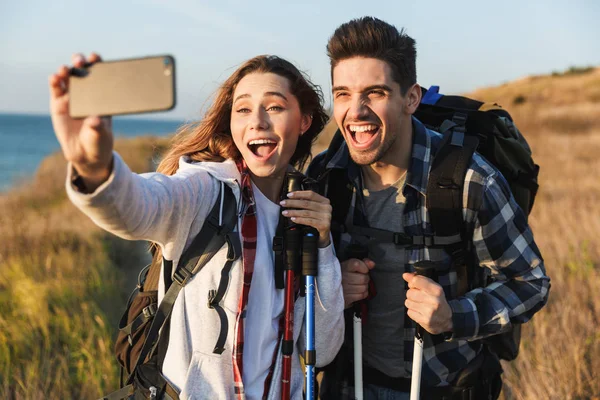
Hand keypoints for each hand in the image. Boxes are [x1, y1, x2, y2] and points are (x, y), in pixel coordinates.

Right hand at [49, 52, 113, 190]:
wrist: (85, 153)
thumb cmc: (98, 140)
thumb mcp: (101, 135)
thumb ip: (98, 127)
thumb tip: (94, 120)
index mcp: (102, 96)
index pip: (101, 74)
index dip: (98, 64)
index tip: (96, 58)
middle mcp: (87, 92)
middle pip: (82, 71)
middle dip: (81, 62)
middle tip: (80, 61)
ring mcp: (72, 96)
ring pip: (67, 77)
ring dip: (65, 70)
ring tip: (64, 70)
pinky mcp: (58, 103)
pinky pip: (56, 89)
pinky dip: (54, 81)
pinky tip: (54, 78)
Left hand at [280, 190, 331, 247]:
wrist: (324, 235)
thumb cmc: (317, 220)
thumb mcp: (314, 209)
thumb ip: (307, 203)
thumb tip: (291, 199)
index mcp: (324, 201)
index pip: (310, 194)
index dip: (299, 194)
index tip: (289, 195)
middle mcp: (326, 207)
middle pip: (306, 203)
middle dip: (292, 203)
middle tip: (283, 203)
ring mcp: (326, 216)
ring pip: (306, 212)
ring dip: (293, 212)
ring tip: (285, 212)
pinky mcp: (324, 225)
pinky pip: (309, 221)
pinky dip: (299, 219)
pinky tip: (293, 218)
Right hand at [341, 258, 374, 308]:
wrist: (332, 287)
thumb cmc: (345, 274)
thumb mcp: (352, 266)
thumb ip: (363, 263)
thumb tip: (372, 264)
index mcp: (344, 267)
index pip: (356, 264)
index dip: (364, 267)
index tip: (363, 269)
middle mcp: (343, 278)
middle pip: (363, 278)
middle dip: (365, 278)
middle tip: (360, 278)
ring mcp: (344, 289)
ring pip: (364, 288)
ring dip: (364, 286)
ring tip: (358, 284)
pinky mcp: (346, 299)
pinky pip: (362, 295)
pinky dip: (362, 293)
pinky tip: (357, 291)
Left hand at [403, 272, 452, 334]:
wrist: (446, 321)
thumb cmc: (438, 302)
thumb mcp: (432, 288)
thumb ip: (419, 280)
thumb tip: (405, 275)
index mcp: (437, 290)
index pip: (416, 281)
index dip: (412, 283)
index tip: (414, 286)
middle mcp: (433, 300)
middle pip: (409, 292)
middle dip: (412, 294)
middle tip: (419, 297)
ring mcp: (429, 311)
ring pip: (408, 302)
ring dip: (411, 303)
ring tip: (420, 305)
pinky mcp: (424, 320)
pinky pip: (409, 312)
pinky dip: (412, 312)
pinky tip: (420, 312)